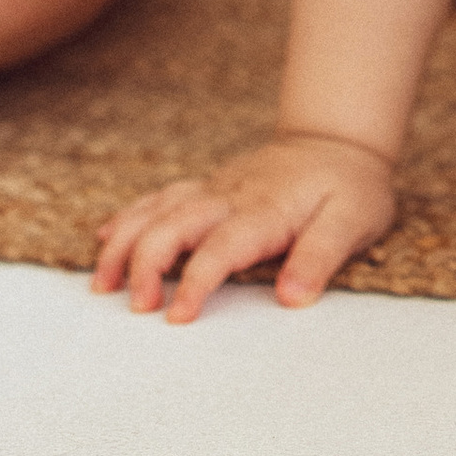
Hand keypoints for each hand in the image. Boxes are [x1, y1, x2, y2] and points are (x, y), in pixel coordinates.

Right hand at [91, 132, 395, 323]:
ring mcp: (215, 188)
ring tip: (102, 283)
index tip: (177, 317)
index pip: (222, 246)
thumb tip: (292, 298)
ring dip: (126, 242)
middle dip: (146, 262)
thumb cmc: (349, 187)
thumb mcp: (352, 221)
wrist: (337, 139)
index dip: (197, 281)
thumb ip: (321, 256)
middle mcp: (231, 196)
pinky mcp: (208, 186)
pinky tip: (106, 236)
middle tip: (135, 306)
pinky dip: (130, 216)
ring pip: (158, 209)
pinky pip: (161, 197)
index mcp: (265, 210)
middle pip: (175, 223)